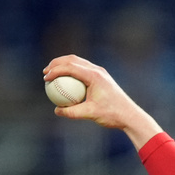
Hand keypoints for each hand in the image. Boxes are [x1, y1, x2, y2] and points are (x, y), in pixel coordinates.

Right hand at [42, 54, 162, 149]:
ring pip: (78, 63)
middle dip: (56, 63)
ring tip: (52, 74)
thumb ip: (72, 112)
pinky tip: (65, 83)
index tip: (45, 78)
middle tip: (45, 72)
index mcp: (94, 76)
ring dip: (64, 65)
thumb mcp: (90, 114)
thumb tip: (56, 111)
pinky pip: (83, 71)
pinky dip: (72, 72)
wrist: (130, 115)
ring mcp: (100, 72)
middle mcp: (97, 70)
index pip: (70, 67)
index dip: (55, 70)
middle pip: (72, 59)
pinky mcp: (101, 77)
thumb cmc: (112, 114)